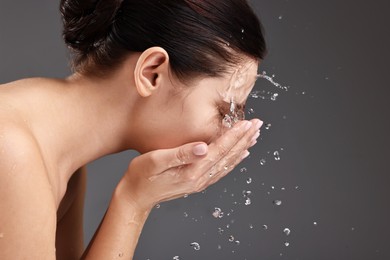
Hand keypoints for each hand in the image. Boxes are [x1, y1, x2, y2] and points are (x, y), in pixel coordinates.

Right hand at [118, 119, 262, 210]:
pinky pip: (221, 171)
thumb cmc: (142, 175)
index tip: (248, 123)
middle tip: (258, 125)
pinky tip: (240, 155)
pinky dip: (233, 161)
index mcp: (192, 170)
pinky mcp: (197, 182)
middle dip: (244, 139)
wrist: (136, 196)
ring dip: (242, 149)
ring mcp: (200, 182)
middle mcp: (200, 178)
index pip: (220, 149)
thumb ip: (181, 153)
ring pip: (228, 163)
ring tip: (254, 136)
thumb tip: (204, 146)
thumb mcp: (156, 160)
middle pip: (228, 156)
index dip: (235, 135)